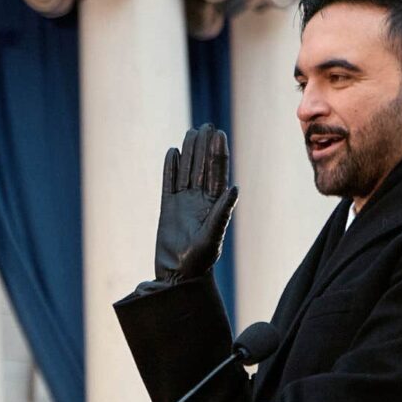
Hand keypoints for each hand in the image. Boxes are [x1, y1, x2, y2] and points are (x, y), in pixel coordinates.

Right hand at [154, 124, 237, 283]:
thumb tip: (234, 188)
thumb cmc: (200, 261)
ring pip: (186, 171)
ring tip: (190, 133)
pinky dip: (170, 168)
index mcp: (215, 204)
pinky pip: (169, 183)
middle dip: (204, 147)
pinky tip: (172, 153)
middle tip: (205, 126)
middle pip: (202, 167)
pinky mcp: (167, 208)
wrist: (178, 275)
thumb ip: (222, 212)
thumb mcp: (213, 236)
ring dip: (189, 152)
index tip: (218, 134)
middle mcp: (200, 201)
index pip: (217, 173)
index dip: (218, 153)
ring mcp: (183, 203)